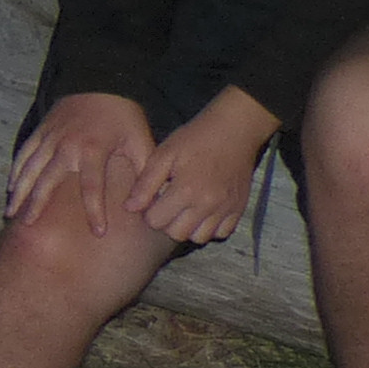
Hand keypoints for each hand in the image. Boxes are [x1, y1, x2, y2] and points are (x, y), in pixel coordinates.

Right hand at [6, 91, 156, 239]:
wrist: (102, 82)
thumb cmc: (124, 116)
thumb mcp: (141, 141)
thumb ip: (145, 173)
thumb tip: (146, 204)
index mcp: (93, 150)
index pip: (91, 187)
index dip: (95, 211)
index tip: (97, 232)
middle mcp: (67, 146)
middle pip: (47, 180)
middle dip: (38, 205)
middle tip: (30, 227)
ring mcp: (50, 138)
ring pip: (30, 168)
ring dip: (20, 191)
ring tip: (11, 212)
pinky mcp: (42, 132)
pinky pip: (25, 153)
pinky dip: (17, 171)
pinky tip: (11, 187)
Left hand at [125, 89, 281, 247]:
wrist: (234, 130)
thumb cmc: (195, 139)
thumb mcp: (164, 155)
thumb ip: (145, 184)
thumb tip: (130, 208)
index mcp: (186, 191)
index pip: (156, 221)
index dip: (149, 212)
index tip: (153, 200)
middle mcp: (208, 205)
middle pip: (177, 234)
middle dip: (166, 223)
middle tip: (166, 205)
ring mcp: (226, 209)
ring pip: (200, 237)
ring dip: (188, 228)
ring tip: (184, 210)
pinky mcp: (239, 208)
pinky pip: (222, 233)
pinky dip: (210, 228)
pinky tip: (202, 212)